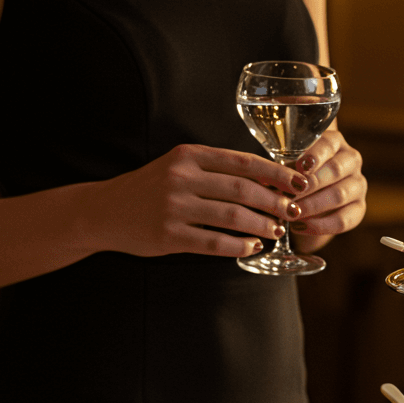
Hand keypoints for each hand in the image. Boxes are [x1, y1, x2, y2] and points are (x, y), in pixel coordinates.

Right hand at [91, 144, 308, 258]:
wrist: (105, 210)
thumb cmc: (151, 188)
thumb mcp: (180, 166)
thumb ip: (216, 169)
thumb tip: (268, 179)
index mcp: (188, 155)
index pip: (243, 161)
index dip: (276, 173)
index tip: (299, 182)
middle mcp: (181, 178)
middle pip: (242, 189)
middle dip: (275, 201)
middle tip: (293, 210)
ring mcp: (174, 207)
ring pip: (232, 217)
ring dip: (261, 225)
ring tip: (277, 229)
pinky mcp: (168, 236)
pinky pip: (214, 243)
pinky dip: (239, 246)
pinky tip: (252, 247)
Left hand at [288, 125, 366, 246]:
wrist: (308, 205)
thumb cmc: (295, 179)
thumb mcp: (289, 168)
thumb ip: (285, 168)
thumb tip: (270, 179)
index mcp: (334, 143)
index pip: (329, 144)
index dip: (315, 155)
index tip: (301, 166)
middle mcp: (351, 161)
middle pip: (335, 170)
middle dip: (310, 185)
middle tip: (289, 195)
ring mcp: (358, 184)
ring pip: (339, 195)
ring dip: (312, 206)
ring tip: (291, 213)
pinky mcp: (359, 208)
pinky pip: (344, 220)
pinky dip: (320, 226)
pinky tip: (299, 227)